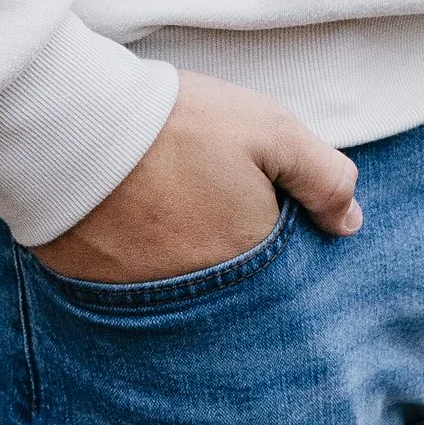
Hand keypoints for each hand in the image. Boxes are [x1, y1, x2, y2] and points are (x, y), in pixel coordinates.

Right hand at [34, 70, 362, 283]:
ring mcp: (143, 301)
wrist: (71, 125)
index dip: (275, 229)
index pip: (282, 269)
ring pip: (182, 287)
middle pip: (233, 283)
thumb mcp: (270, 130)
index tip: (254, 196)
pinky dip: (135, 260)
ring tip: (167, 202)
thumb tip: (352, 222)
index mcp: (248, 262)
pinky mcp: (94, 291)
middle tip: (204, 198)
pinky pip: (130, 288)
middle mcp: (200, 299)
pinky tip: (129, 217)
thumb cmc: (177, 123)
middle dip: (228, 249)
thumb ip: (322, 177)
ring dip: (182, 256)